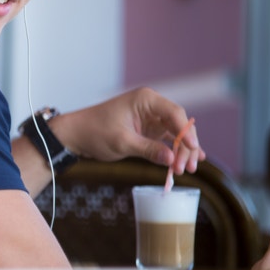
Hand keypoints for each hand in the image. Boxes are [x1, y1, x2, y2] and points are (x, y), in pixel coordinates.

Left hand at [53, 87, 204, 173]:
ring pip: (176, 134)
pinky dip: (176, 150)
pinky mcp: (148, 129)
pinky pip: (167, 139)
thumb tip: (171, 159)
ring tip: (188, 170)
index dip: (187, 131)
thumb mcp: (122, 142)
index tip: (193, 149)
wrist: (77, 135)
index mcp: (146, 99)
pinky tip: (188, 161)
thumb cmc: (95, 132)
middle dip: (185, 146)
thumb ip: (148, 149)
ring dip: (182, 151)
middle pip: (179, 125)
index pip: (174, 113)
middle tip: (186, 168)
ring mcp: (151, 118)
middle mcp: (152, 106)